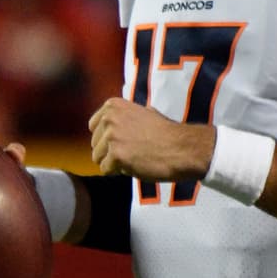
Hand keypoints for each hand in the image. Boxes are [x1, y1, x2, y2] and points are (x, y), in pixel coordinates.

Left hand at [89, 98, 213, 181]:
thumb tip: (106, 124)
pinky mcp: (116, 155)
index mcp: (113, 106)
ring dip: (114, 162)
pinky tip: (136, 164)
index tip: (126, 140)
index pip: (94, 127)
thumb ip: (122, 117)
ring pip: (98, 158)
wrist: (182, 147)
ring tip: (135, 156)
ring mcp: (112, 136)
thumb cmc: (165, 133)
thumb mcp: (142, 113)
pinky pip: (106, 170)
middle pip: (95, 145)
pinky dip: (119, 171)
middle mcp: (109, 118)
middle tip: (135, 150)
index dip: (108, 138)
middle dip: (111, 152)